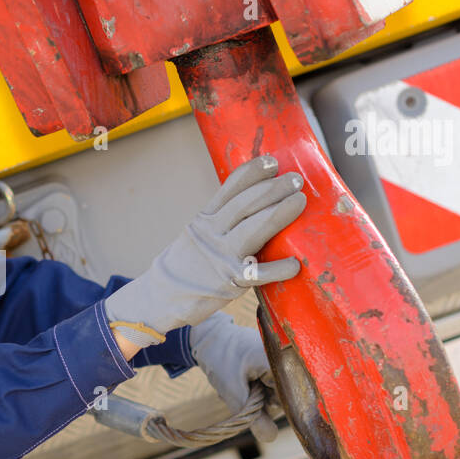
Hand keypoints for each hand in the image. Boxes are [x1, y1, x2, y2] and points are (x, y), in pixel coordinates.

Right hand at [105, 154, 306, 347]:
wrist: (160, 296)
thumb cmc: (187, 263)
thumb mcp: (196, 232)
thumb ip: (221, 217)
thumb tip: (255, 199)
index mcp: (206, 218)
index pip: (230, 188)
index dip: (253, 172)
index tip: (272, 162)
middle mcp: (212, 233)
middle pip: (245, 204)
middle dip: (272, 188)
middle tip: (296, 180)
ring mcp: (221, 257)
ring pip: (253, 229)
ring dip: (279, 213)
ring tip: (299, 201)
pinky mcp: (229, 282)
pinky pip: (257, 274)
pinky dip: (277, 269)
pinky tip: (294, 265)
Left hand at [189, 311, 278, 442]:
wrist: (210, 337)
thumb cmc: (220, 359)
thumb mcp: (232, 391)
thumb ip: (252, 417)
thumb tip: (271, 438)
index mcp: (284, 361)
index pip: (292, 399)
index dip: (271, 407)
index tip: (254, 400)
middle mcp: (291, 360)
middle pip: (285, 399)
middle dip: (262, 402)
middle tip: (241, 388)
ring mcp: (286, 363)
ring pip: (277, 395)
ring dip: (258, 397)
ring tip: (241, 382)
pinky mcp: (279, 366)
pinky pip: (273, 388)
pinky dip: (258, 390)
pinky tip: (245, 380)